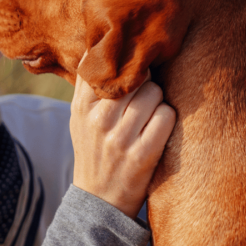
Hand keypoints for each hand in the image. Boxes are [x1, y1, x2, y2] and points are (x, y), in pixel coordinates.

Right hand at [70, 61, 175, 218]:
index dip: (123, 62)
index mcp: (81, 107)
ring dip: (157, 98)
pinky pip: (166, 117)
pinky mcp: (143, 156)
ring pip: (153, 93)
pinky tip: (158, 126)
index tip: (130, 62)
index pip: (104, 66)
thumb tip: (98, 45)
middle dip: (145, 80)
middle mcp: (98, 120)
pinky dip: (167, 117)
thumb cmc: (92, 149)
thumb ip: (87, 85)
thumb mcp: (79, 117)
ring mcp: (120, 139)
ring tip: (149, 110)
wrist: (99, 200)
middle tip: (143, 91)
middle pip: (135, 77)